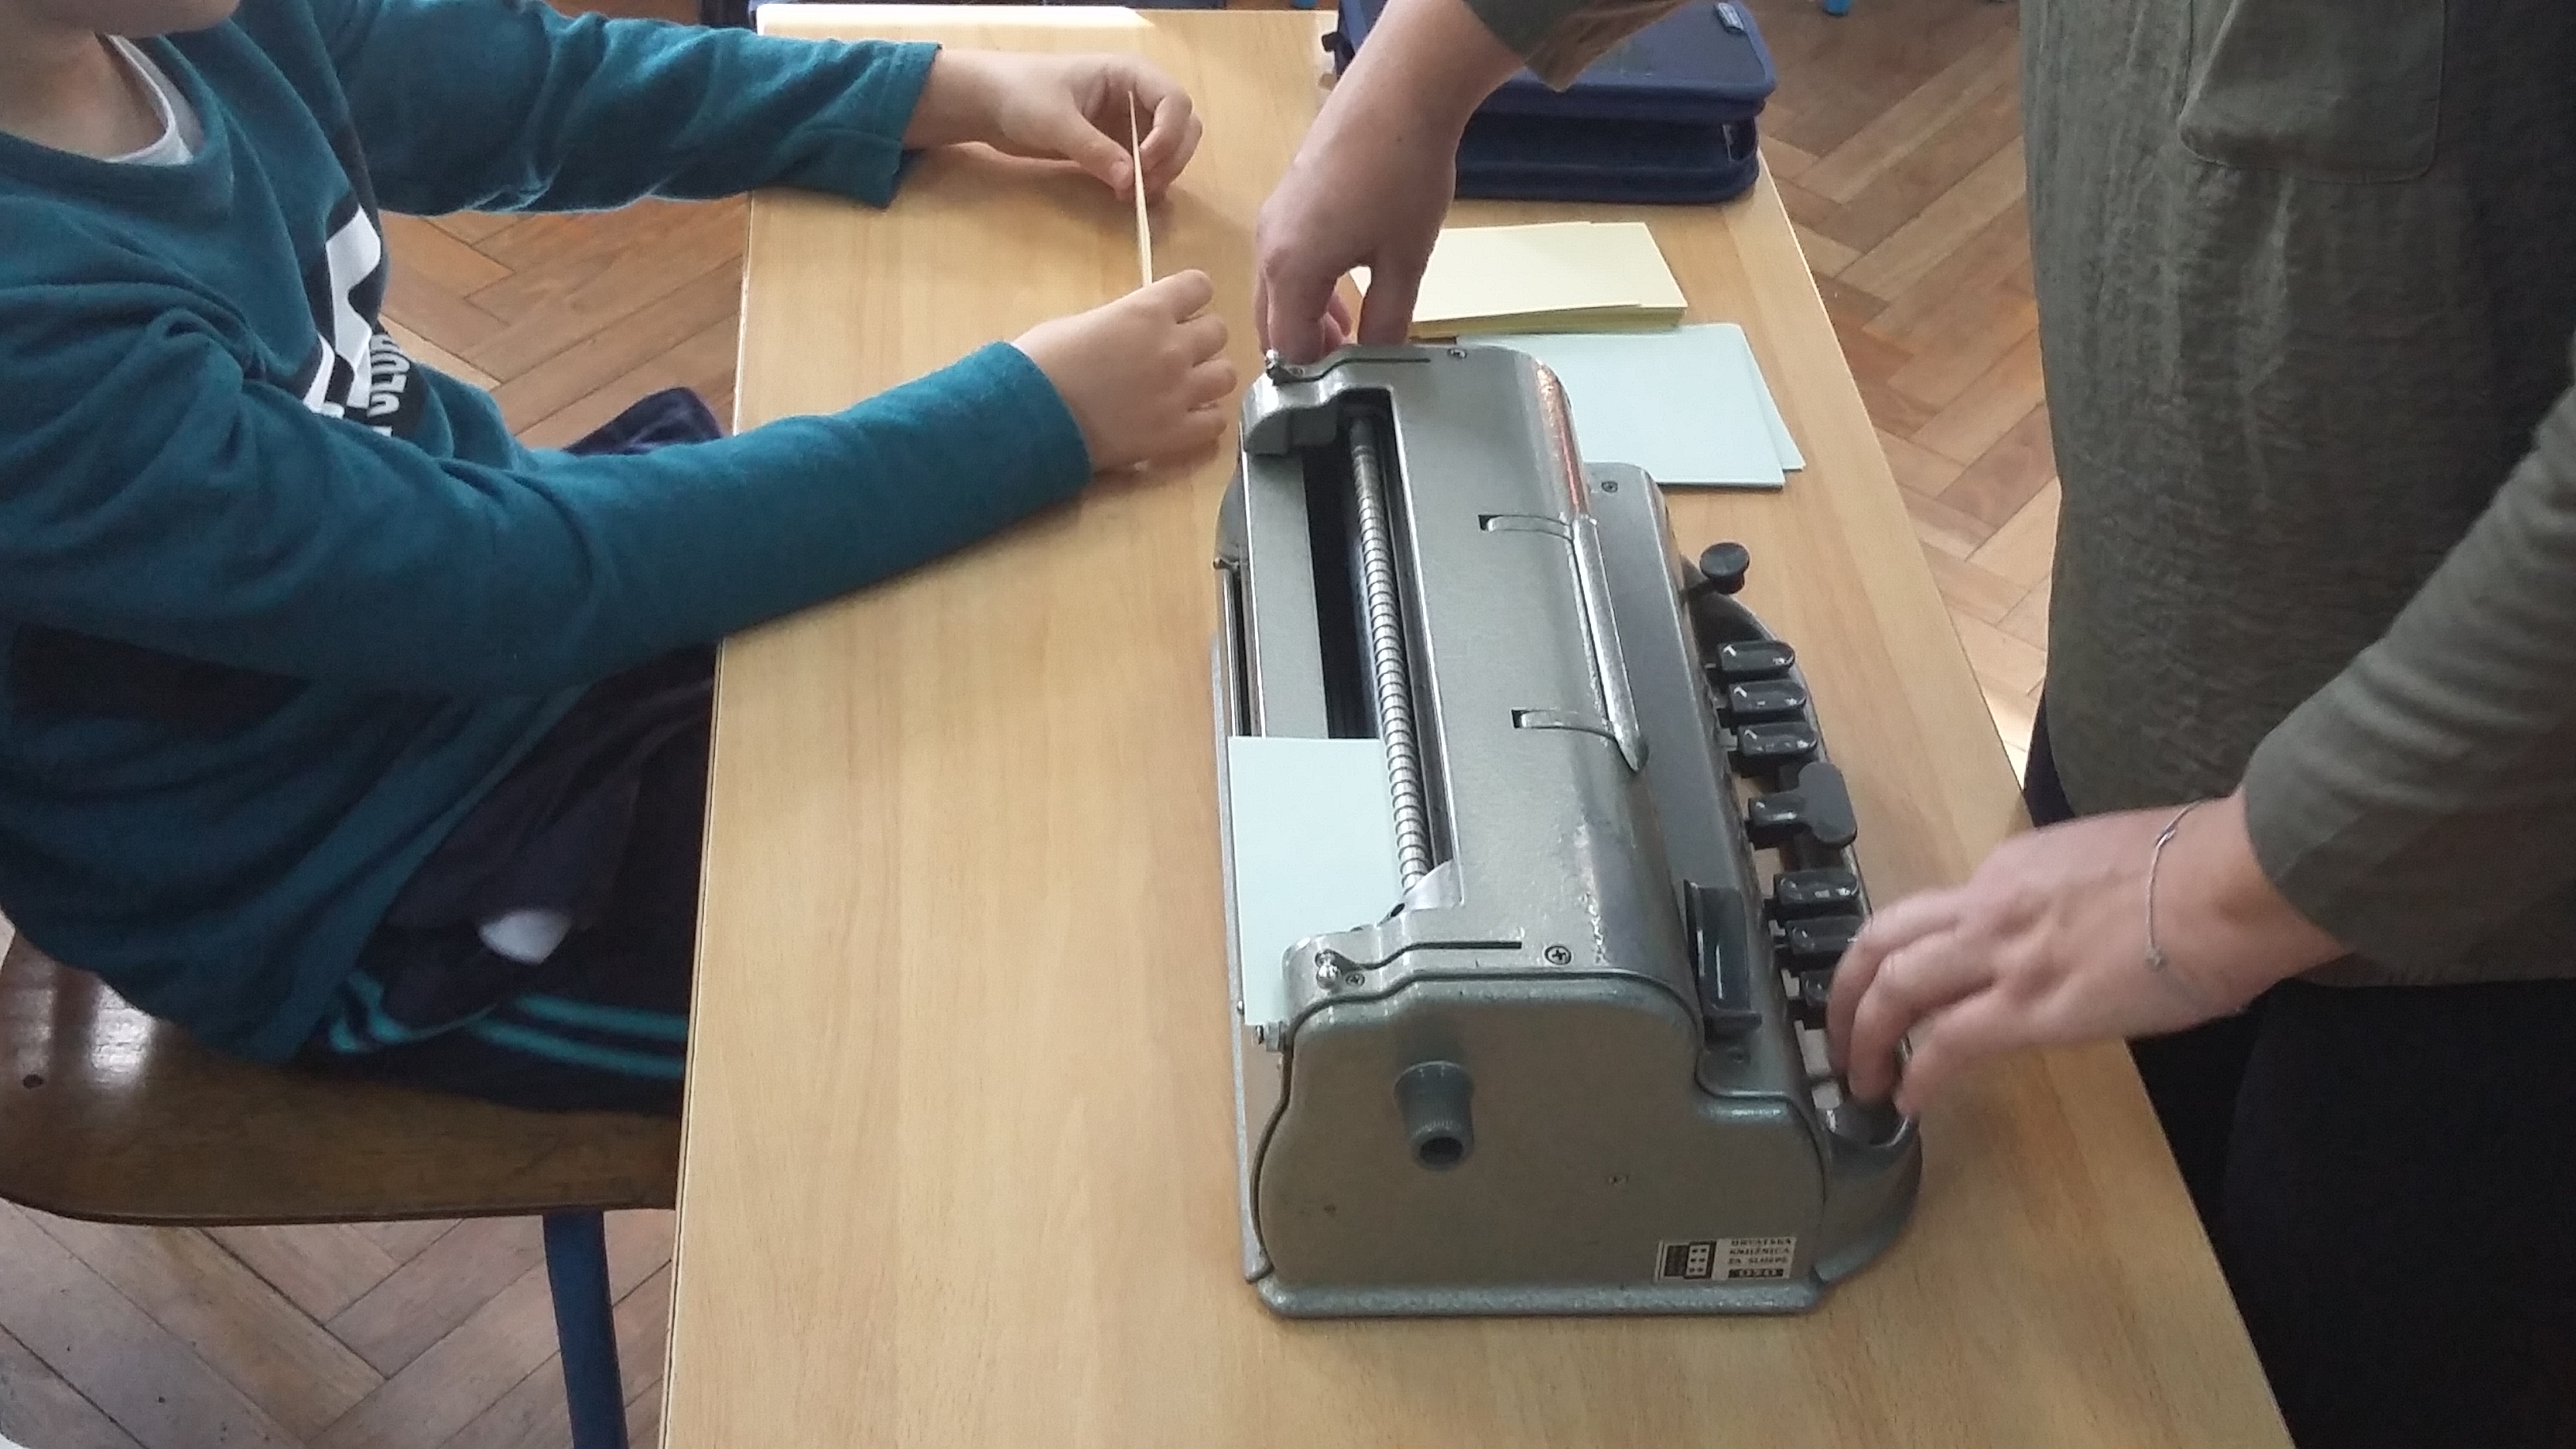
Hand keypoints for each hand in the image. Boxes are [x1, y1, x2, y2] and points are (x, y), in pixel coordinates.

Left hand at [906, 51, 1201, 199]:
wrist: (988, 104)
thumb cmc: (1020, 93)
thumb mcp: (1055, 120)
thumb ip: (1093, 150)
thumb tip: (1129, 182)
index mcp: (1128, 74)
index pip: (1175, 101)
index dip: (1169, 134)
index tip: (1144, 163)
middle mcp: (1137, 97)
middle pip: (1184, 127)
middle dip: (1171, 158)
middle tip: (1142, 186)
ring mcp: (1129, 123)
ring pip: (1171, 149)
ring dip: (1162, 174)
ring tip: (1131, 195)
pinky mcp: (1117, 146)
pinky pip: (1148, 166)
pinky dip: (1146, 183)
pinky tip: (1124, 196)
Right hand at [1013, 271, 1234, 470]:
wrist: (1030, 417)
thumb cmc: (1042, 362)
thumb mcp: (1082, 322)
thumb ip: (1122, 321)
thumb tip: (1133, 330)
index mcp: (1148, 310)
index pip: (1199, 286)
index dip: (1189, 297)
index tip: (1177, 308)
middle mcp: (1173, 347)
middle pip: (1218, 331)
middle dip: (1199, 338)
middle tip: (1175, 352)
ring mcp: (1180, 392)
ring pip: (1227, 374)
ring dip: (1208, 377)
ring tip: (1187, 386)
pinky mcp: (1176, 433)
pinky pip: (1217, 422)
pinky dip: (1205, 419)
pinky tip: (1186, 418)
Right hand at [1253, 0, 1520, 360]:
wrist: (1399, 95)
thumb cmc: (1402, 175)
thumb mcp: (1405, 261)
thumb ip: (1388, 321)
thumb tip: (1378, 359)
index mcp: (1290, 270)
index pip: (1287, 348)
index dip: (1312, 379)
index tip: (1340, 396)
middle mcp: (1268, 248)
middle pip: (1271, 323)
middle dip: (1302, 352)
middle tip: (1343, 372)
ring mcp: (1272, 220)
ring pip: (1275, 291)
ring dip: (1304, 319)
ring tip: (1347, 335)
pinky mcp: (1286, 200)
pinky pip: (1283, 261)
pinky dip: (1304, 287)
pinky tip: (1343, 288)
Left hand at [1826, 791, 2344, 1116]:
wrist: (2235, 882)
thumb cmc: (2204, 871)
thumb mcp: (2112, 863)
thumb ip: (2073, 894)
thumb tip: (2081, 926)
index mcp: (2012, 867)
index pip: (1936, 911)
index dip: (1909, 954)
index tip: (1904, 986)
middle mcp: (1989, 904)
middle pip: (1880, 942)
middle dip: (1845, 992)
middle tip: (1837, 1035)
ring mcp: (2003, 955)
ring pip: (1892, 990)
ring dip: (1862, 1038)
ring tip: (1859, 1079)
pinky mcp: (2028, 1007)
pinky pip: (1943, 1044)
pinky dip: (1914, 1076)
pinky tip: (1909, 1103)